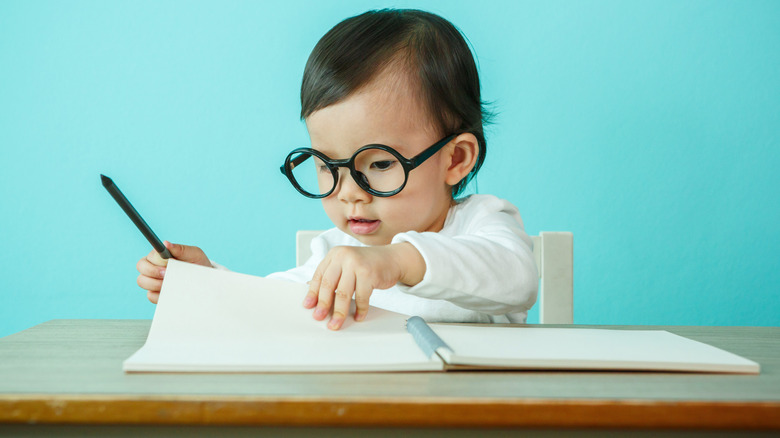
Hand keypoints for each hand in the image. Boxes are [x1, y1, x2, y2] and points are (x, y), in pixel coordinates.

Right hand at [136, 241, 210, 303]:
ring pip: (142, 281)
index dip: (154, 262)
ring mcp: (153, 281)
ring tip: (172, 283)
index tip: (166, 267)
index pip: (148, 257)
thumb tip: (166, 243)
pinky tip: (172, 291)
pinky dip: (160, 294)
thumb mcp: (194, 254)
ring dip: (156, 283)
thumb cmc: (198, 264)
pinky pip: (150, 295)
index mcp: (159, 255)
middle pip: (140, 268)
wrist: (205, 281)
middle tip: (168, 275)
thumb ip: (180, 249)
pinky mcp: (156, 293)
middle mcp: (153, 267)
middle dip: (153, 272)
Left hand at [303, 243, 424, 329]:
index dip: (313, 293)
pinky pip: (361, 297)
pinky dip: (360, 310)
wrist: (392, 258)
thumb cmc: (368, 264)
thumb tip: (315, 296)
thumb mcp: (347, 265)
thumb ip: (333, 276)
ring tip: (336, 323)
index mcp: (335, 254)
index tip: (309, 306)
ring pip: (343, 294)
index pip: (319, 276)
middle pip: (329, 285)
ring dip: (339, 312)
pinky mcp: (369, 274)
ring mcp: (357, 264)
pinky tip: (358, 317)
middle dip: (323, 305)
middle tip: (319, 318)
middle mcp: (344, 257)